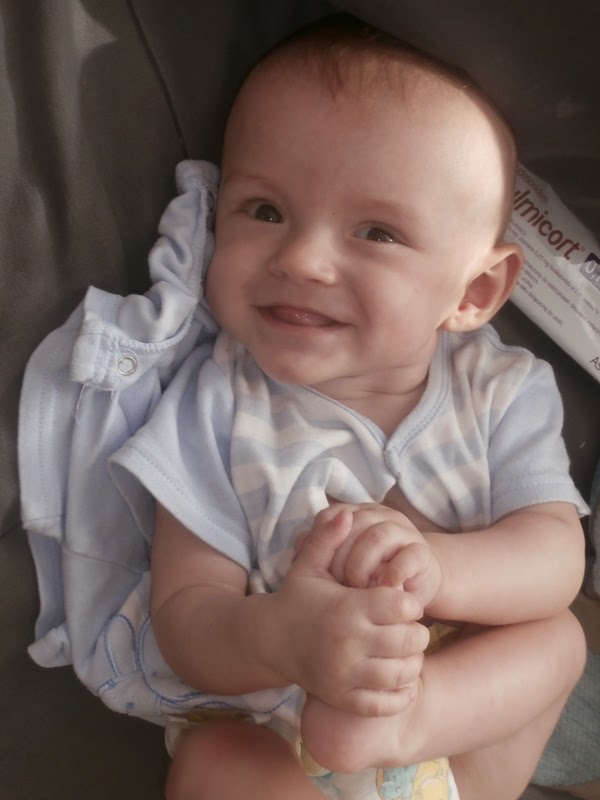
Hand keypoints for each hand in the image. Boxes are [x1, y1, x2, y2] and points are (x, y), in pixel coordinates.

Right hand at [269, 508, 429, 716]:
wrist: (269, 641)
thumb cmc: (297, 598)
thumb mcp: (309, 564)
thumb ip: (328, 537)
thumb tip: (346, 513)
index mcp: (346, 609)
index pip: (403, 606)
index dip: (409, 602)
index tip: (400, 601)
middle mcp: (348, 644)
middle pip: (410, 641)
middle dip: (416, 632)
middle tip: (407, 627)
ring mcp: (346, 675)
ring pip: (403, 673)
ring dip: (412, 662)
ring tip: (403, 650)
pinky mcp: (343, 698)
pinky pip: (386, 704)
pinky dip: (400, 694)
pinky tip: (398, 678)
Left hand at [317, 503, 441, 608]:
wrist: (414, 585)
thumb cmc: (370, 575)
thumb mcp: (341, 564)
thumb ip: (319, 554)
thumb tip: (295, 557)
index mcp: (356, 513)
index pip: (330, 516)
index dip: (319, 541)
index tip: (311, 569)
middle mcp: (380, 515)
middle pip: (352, 524)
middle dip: (339, 558)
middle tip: (335, 584)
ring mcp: (403, 531)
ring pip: (378, 536)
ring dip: (363, 566)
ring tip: (357, 589)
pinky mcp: (422, 552)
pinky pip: (407, 556)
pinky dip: (391, 574)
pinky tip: (382, 590)